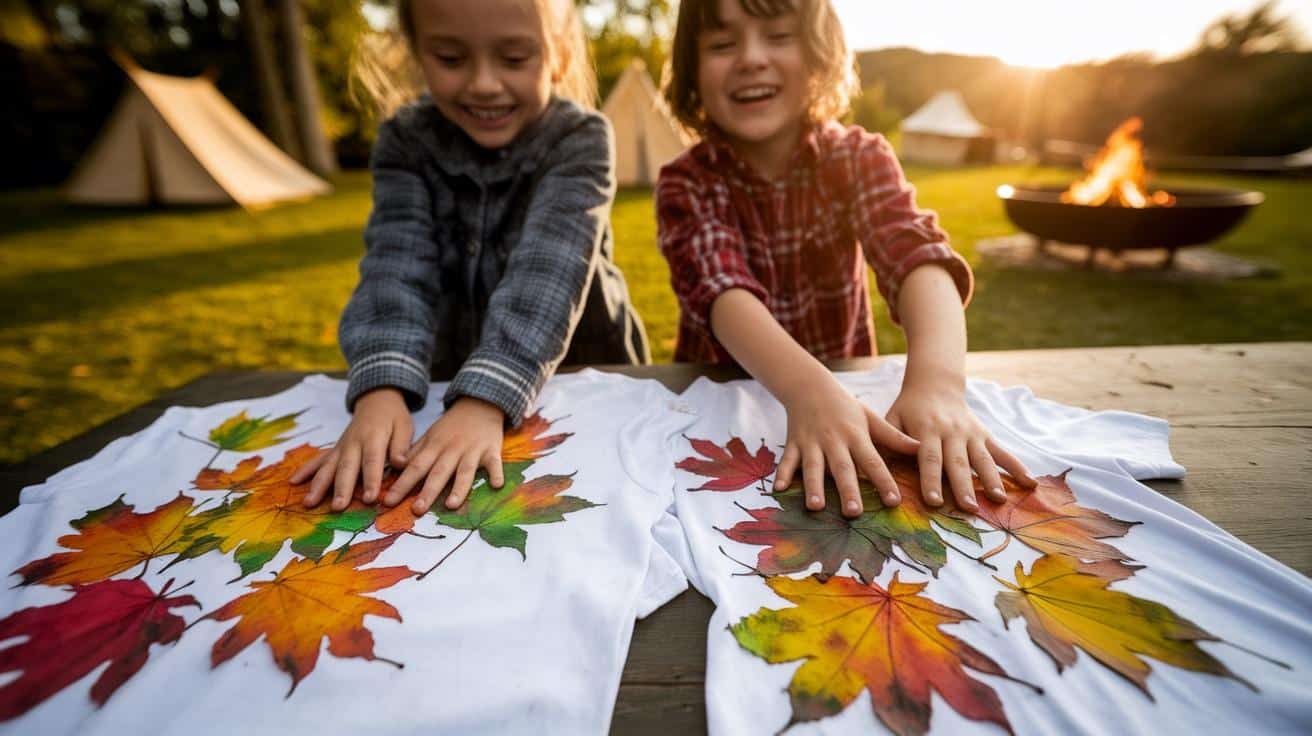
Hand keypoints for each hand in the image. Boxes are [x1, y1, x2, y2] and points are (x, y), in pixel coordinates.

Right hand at [293, 388, 412, 510]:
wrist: (376, 400)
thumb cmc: (393, 416)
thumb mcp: (404, 426)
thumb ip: (401, 446)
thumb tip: (400, 463)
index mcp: (374, 437)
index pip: (372, 461)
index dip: (371, 480)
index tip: (369, 498)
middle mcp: (353, 443)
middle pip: (346, 467)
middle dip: (341, 488)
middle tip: (338, 507)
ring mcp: (341, 446)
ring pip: (328, 466)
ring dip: (318, 485)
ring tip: (309, 503)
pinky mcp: (335, 449)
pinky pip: (318, 460)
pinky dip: (306, 470)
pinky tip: (293, 482)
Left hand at [381, 396, 505, 514]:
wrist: (479, 404)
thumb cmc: (452, 426)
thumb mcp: (430, 436)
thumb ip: (415, 453)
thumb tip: (395, 469)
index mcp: (435, 447)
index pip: (415, 467)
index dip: (402, 484)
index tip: (388, 501)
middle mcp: (452, 450)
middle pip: (438, 473)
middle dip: (427, 492)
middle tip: (417, 510)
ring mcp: (473, 451)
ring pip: (464, 471)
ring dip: (459, 488)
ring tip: (451, 505)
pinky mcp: (492, 450)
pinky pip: (494, 463)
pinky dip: (496, 473)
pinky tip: (496, 485)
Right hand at [773, 376, 919, 517]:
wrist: (809, 386)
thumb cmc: (844, 406)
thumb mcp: (871, 417)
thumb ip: (894, 437)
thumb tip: (921, 449)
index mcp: (856, 436)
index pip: (873, 461)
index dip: (884, 481)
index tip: (893, 501)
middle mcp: (834, 441)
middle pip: (842, 468)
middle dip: (847, 490)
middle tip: (854, 512)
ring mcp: (811, 443)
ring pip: (813, 467)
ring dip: (813, 486)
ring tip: (815, 506)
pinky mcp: (793, 444)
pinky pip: (787, 460)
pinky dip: (782, 474)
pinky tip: (779, 489)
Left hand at [885, 381, 1035, 511]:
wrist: (935, 384)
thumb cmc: (908, 408)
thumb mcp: (893, 418)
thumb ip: (891, 441)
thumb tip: (884, 468)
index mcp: (927, 430)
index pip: (929, 458)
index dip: (931, 480)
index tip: (933, 501)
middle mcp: (952, 432)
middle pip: (958, 463)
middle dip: (963, 487)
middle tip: (969, 508)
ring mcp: (971, 433)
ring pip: (983, 459)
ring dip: (992, 480)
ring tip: (999, 499)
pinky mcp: (985, 434)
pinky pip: (1002, 452)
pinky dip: (1016, 466)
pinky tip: (1030, 482)